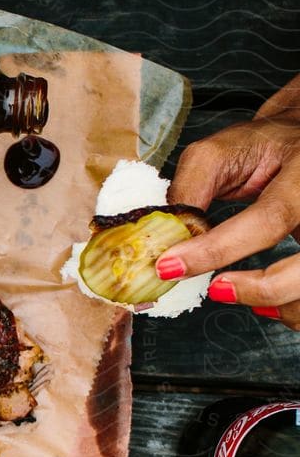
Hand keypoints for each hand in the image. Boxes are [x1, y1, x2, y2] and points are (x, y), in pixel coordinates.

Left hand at [158, 74, 299, 328]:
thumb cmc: (264, 147)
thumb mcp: (225, 149)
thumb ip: (193, 185)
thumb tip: (169, 234)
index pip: (269, 219)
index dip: (218, 249)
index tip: (171, 267)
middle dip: (262, 289)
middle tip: (216, 290)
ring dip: (278, 304)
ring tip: (237, 291)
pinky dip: (289, 309)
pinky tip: (266, 301)